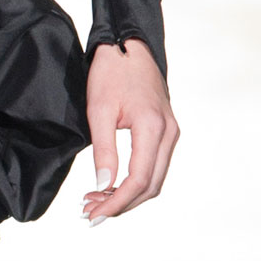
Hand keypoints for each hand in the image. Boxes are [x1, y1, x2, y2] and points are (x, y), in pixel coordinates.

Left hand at [82, 39, 178, 223]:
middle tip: (89, 213)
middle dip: (120, 204)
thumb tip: (103, 186)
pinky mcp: (166, 131)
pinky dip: (134, 181)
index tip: (94, 215)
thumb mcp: (99, 110)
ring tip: (95, 201)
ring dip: (127, 195)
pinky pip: (154, 166)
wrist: (130, 45)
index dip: (117, 203)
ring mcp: (171, 132)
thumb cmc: (112, 73)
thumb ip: (103, 150)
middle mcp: (169, 133)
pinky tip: (111, 185)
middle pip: (150, 186)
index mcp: (153, 127)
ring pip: (154, 179)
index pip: (139, 180)